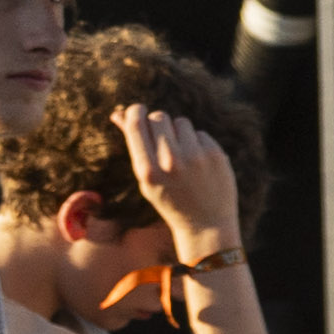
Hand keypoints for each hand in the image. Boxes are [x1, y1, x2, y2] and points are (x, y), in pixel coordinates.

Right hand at [121, 105, 241, 268]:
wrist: (206, 224)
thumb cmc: (170, 199)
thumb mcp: (146, 178)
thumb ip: (135, 146)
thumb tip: (118, 114)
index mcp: (148, 170)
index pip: (137, 125)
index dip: (135, 112)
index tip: (137, 110)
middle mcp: (171, 161)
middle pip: (159, 117)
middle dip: (157, 122)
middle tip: (160, 136)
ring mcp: (195, 157)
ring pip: (181, 122)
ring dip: (178, 132)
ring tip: (182, 154)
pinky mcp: (215, 154)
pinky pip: (199, 133)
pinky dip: (197, 142)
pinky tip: (198, 162)